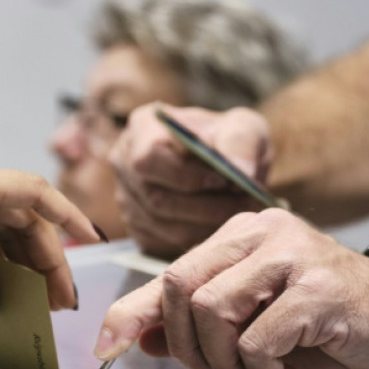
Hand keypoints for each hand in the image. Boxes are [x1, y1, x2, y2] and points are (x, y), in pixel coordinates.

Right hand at [0, 132, 100, 311]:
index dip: (8, 249)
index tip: (25, 278)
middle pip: (8, 215)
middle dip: (34, 258)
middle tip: (55, 297)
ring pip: (23, 210)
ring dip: (46, 252)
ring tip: (62, 292)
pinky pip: (32, 193)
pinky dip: (61, 212)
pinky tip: (84, 237)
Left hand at [94, 209, 368, 368]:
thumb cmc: (321, 317)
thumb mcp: (250, 317)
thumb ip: (195, 321)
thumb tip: (139, 336)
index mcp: (240, 233)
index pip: (170, 272)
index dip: (132, 312)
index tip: (106, 345)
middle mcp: (263, 232)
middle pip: (183, 289)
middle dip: (187, 346)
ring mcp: (292, 255)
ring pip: (213, 311)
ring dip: (225, 362)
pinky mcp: (318, 289)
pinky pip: (257, 340)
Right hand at [108, 103, 271, 257]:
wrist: (224, 164)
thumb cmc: (229, 141)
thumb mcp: (243, 127)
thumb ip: (241, 142)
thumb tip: (240, 170)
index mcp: (143, 127)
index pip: (149, 158)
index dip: (185, 175)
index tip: (224, 179)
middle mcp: (125, 162)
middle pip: (155, 197)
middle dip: (204, 206)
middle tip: (243, 203)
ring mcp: (127, 197)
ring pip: (161, 224)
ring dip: (205, 224)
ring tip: (239, 213)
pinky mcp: (137, 226)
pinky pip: (164, 241)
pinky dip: (197, 238)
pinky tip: (221, 225)